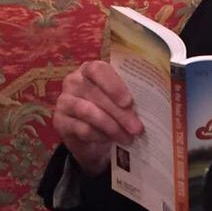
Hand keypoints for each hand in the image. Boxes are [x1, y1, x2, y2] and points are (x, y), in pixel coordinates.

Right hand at [53, 61, 142, 176]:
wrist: (95, 139)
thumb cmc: (112, 113)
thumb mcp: (122, 103)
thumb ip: (130, 99)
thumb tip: (152, 105)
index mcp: (91, 70)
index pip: (98, 70)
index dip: (113, 85)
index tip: (128, 102)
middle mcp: (74, 81)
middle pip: (96, 94)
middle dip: (120, 113)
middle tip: (136, 128)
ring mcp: (64, 101)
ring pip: (88, 112)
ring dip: (111, 126)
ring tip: (127, 138)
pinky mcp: (60, 121)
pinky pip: (81, 128)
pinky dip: (99, 136)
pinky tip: (110, 141)